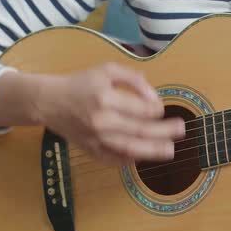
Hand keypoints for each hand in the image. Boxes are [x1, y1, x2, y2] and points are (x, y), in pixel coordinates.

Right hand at [36, 63, 184, 165]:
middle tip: (181, 130)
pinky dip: (130, 160)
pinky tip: (143, 157)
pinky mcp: (90, 150)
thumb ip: (132, 80)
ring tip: (170, 150)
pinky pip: (114, 159)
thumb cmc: (81, 84)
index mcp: (105, 99)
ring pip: (128, 149)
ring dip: (152, 151)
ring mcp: (95, 139)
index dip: (156, 110)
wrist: (49, 102)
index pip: (139, 109)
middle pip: (138, 131)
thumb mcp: (106, 70)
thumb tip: (154, 98)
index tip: (162, 109)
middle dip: (163, 132)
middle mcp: (101, 121)